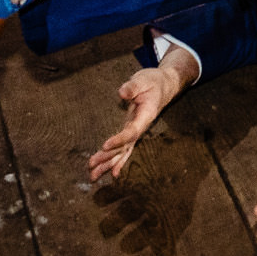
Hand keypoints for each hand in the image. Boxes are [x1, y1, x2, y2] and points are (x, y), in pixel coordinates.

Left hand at [87, 59, 190, 182]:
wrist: (164, 86)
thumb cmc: (153, 82)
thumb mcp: (143, 79)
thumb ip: (133, 86)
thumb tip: (122, 93)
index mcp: (146, 115)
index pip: (132, 131)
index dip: (119, 140)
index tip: (105, 145)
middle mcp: (141, 127)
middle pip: (125, 147)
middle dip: (108, 157)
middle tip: (92, 165)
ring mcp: (137, 131)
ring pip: (123, 151)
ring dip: (108, 164)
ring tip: (93, 176)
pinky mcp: (132, 130)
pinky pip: (124, 149)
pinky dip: (117, 161)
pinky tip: (110, 172)